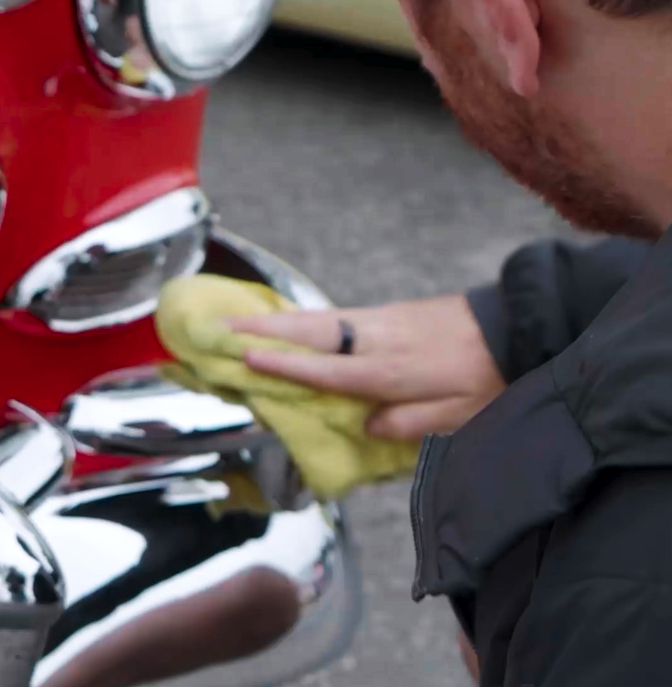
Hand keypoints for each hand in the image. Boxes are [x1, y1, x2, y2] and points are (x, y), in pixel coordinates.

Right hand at [229, 295, 505, 439]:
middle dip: (265, 331)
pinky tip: (289, 320)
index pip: (328, 370)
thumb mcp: (460, 416)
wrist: (517, 326)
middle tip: (222, 327)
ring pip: (319, 319)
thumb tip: (366, 427)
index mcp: (392, 372)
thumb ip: (412, 422)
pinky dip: (304, 316)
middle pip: (312, 334)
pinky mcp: (387, 312)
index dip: (286, 366)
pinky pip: (335, 315)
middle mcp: (378, 342)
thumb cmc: (489, 378)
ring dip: (276, 319)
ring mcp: (381, 321)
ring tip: (239, 318)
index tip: (245, 358)